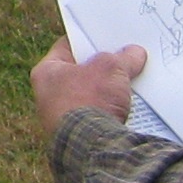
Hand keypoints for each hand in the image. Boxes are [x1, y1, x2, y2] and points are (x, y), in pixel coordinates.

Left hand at [32, 36, 148, 134]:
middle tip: (126, 57)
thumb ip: (123, 57)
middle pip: (81, 72)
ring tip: (134, 80)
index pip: (67, 46)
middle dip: (104, 67)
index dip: (88, 39)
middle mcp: (48, 94)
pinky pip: (98, 116)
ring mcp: (62, 117)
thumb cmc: (90, 99)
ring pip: (91, 95)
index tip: (106, 35)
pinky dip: (112, 111)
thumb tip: (136, 53)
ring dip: (110, 90)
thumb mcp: (111, 68)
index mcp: (46, 72)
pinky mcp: (78, 135)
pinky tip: (132, 107)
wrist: (90, 146)